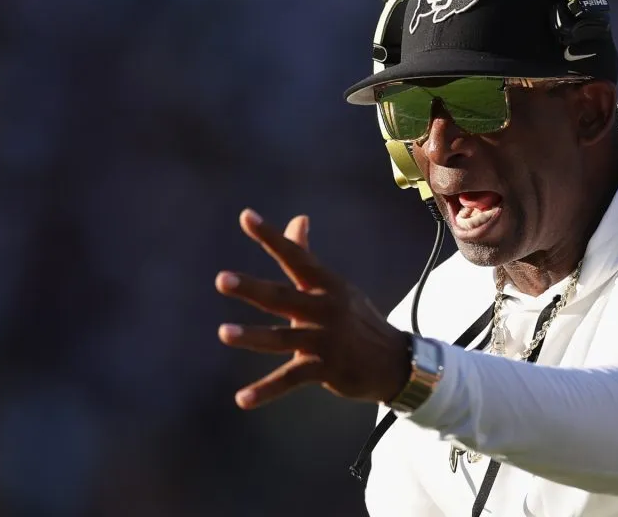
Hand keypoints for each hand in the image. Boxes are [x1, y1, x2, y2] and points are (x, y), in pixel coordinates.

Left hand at [215, 209, 410, 409]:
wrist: (395, 361)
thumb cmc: (356, 318)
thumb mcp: (334, 286)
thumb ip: (307, 257)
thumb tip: (298, 219)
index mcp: (326, 284)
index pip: (295, 256)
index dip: (271, 237)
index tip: (246, 217)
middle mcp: (325, 309)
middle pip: (283, 296)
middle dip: (252, 288)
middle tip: (222, 280)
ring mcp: (326, 340)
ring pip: (282, 338)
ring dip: (253, 336)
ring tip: (224, 333)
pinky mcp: (326, 369)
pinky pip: (290, 380)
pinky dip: (266, 391)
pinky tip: (241, 399)